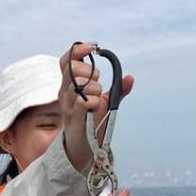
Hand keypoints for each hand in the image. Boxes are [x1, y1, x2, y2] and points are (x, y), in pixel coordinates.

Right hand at [59, 43, 134, 172]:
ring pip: (79, 84)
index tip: (92, 48)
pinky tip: (96, 107)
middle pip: (73, 69)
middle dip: (90, 72)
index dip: (77, 51)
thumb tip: (130, 78)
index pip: (66, 61)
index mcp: (69, 85)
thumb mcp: (106, 102)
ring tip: (97, 99)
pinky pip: (84, 101)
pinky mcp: (74, 118)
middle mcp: (65, 93)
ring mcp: (68, 105)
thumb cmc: (92, 122)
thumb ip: (117, 90)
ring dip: (95, 88)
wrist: (85, 147)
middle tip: (97, 83)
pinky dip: (94, 101)